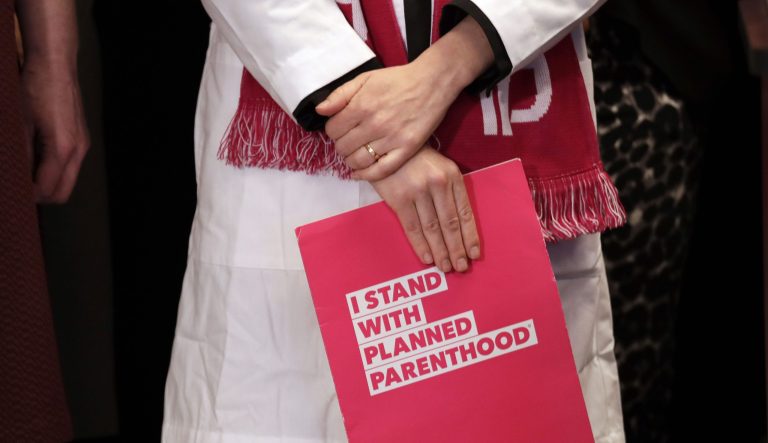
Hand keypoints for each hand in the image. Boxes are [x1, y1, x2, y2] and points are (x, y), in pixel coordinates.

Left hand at [21, 57, 89, 202]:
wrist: (55, 64)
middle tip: (18, 190)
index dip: (28, 197)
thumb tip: (14, 177)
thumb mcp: (19, 123)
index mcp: (61, 149)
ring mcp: (82, 144)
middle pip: (63, 192)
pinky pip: (69, 165)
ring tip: (24, 173)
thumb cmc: (35, 88)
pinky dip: (53, 170)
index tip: (12, 194)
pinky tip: (35, 158)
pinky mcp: (80, 138)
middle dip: (41, 196)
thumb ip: (20, 154)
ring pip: (67, 180)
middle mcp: (77, 150)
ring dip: (47, 183)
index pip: (47, 189)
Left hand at [316, 15, 494, 182]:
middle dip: (341, 146)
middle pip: (343, 147)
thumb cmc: (397, 79)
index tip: (340, 129)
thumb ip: (340, 95)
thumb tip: (319, 111)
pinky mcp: (406, 149)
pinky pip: (381, 170)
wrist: (432, 82)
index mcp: (361, 106)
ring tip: (354, 155)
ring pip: (358, 161)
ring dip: (350, 161)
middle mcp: (374, 124)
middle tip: (348, 142)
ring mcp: (391, 139)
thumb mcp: (365, 79)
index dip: (333, 131)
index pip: (333, 130)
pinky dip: (366, 175)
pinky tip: (359, 173)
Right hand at [368, 145, 480, 272]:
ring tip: (446, 267)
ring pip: (433, 229)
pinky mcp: (399, 199)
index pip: (465, 212)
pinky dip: (421, 245)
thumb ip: (450, 191)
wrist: (385, 147)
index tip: (474, 254)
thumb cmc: (417, 160)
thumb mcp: (441, 168)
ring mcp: (418, 192)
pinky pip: (412, 227)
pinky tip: (427, 258)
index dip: (470, 236)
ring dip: (440, 251)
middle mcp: (438, 184)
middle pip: (450, 224)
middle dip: (457, 249)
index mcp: (453, 177)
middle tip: (461, 268)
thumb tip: (459, 227)